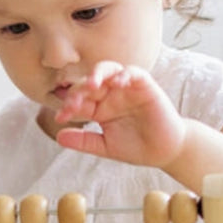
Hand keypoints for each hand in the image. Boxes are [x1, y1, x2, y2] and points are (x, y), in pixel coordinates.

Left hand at [54, 61, 185, 167]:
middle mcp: (110, 94)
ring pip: (108, 70)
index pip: (78, 100)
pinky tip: (118, 83)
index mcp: (98, 107)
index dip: (68, 106)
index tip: (60, 118)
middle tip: (73, 104)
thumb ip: (83, 141)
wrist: (163, 152)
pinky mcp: (145, 86)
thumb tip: (59, 137)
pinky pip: (133, 72)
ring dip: (97, 74)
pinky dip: (124, 74)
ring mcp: (126, 89)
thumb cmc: (135, 147)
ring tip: (91, 85)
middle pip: (89, 82)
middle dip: (78, 91)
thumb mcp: (105, 146)